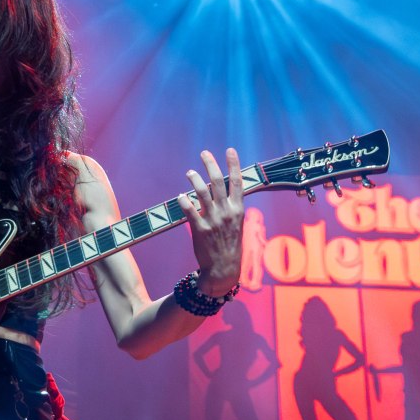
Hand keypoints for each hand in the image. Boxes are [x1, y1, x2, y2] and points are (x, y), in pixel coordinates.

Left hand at [177, 148, 243, 296]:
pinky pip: (190, 211)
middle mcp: (226, 212)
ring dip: (194, 179)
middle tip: (204, 153)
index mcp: (238, 209)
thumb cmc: (230, 244)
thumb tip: (225, 190)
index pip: (237, 182)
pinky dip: (184, 201)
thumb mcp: (237, 223)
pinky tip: (180, 196)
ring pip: (202, 193)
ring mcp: (213, 220)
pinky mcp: (200, 230)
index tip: (230, 150)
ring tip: (190, 172)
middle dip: (211, 165)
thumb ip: (231, 207)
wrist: (224, 269)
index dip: (234, 164)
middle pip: (218, 182)